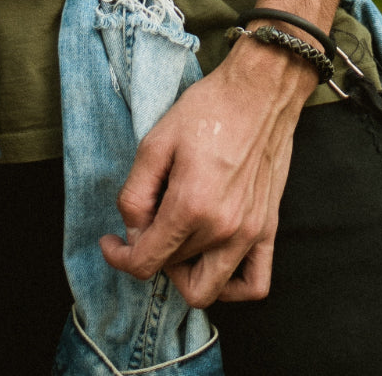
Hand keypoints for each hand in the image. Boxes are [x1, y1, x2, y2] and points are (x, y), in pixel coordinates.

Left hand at [99, 37, 314, 307]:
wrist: (260, 91)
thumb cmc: (209, 109)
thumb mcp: (155, 143)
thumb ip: (135, 193)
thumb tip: (132, 229)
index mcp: (191, 206)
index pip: (145, 263)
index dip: (119, 257)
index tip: (112, 242)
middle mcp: (223, 229)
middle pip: (173, 270)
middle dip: (150, 252)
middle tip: (146, 222)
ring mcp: (250, 232)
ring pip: (208, 289)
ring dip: (184, 274)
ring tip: (177, 244)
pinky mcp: (269, 227)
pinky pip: (255, 283)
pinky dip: (232, 287)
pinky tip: (214, 263)